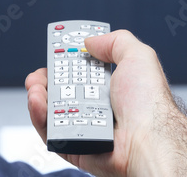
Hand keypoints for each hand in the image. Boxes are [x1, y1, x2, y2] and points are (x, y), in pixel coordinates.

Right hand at [25, 30, 186, 176]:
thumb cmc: (150, 105)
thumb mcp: (138, 57)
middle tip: (43, 72)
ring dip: (38, 94)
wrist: (148, 141)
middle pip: (60, 89)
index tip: (55, 51)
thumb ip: (115, 41)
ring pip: (50, 109)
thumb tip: (90, 41)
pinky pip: (49, 132)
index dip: (66, 60)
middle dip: (46, 77)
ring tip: (37, 87)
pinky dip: (39, 116)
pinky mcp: (73, 146)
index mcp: (111, 87)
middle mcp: (96, 107)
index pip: (81, 71)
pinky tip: (39, 103)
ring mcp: (83, 126)